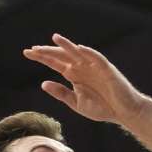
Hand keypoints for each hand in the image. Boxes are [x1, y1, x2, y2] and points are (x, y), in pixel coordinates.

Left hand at [22, 34, 151, 125]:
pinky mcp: (107, 69)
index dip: (42, 57)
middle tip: (33, 49)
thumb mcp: (76, 103)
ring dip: (67, 45)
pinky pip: (97, 59)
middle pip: (62, 56)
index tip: (27, 53)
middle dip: (48, 51)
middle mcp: (82, 68)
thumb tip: (43, 83)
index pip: (55, 63)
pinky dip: (89, 53)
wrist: (124, 112)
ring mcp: (94, 67)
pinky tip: (79, 48)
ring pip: (78, 52)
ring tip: (55, 38)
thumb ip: (61, 93)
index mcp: (74, 75)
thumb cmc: (102, 108)